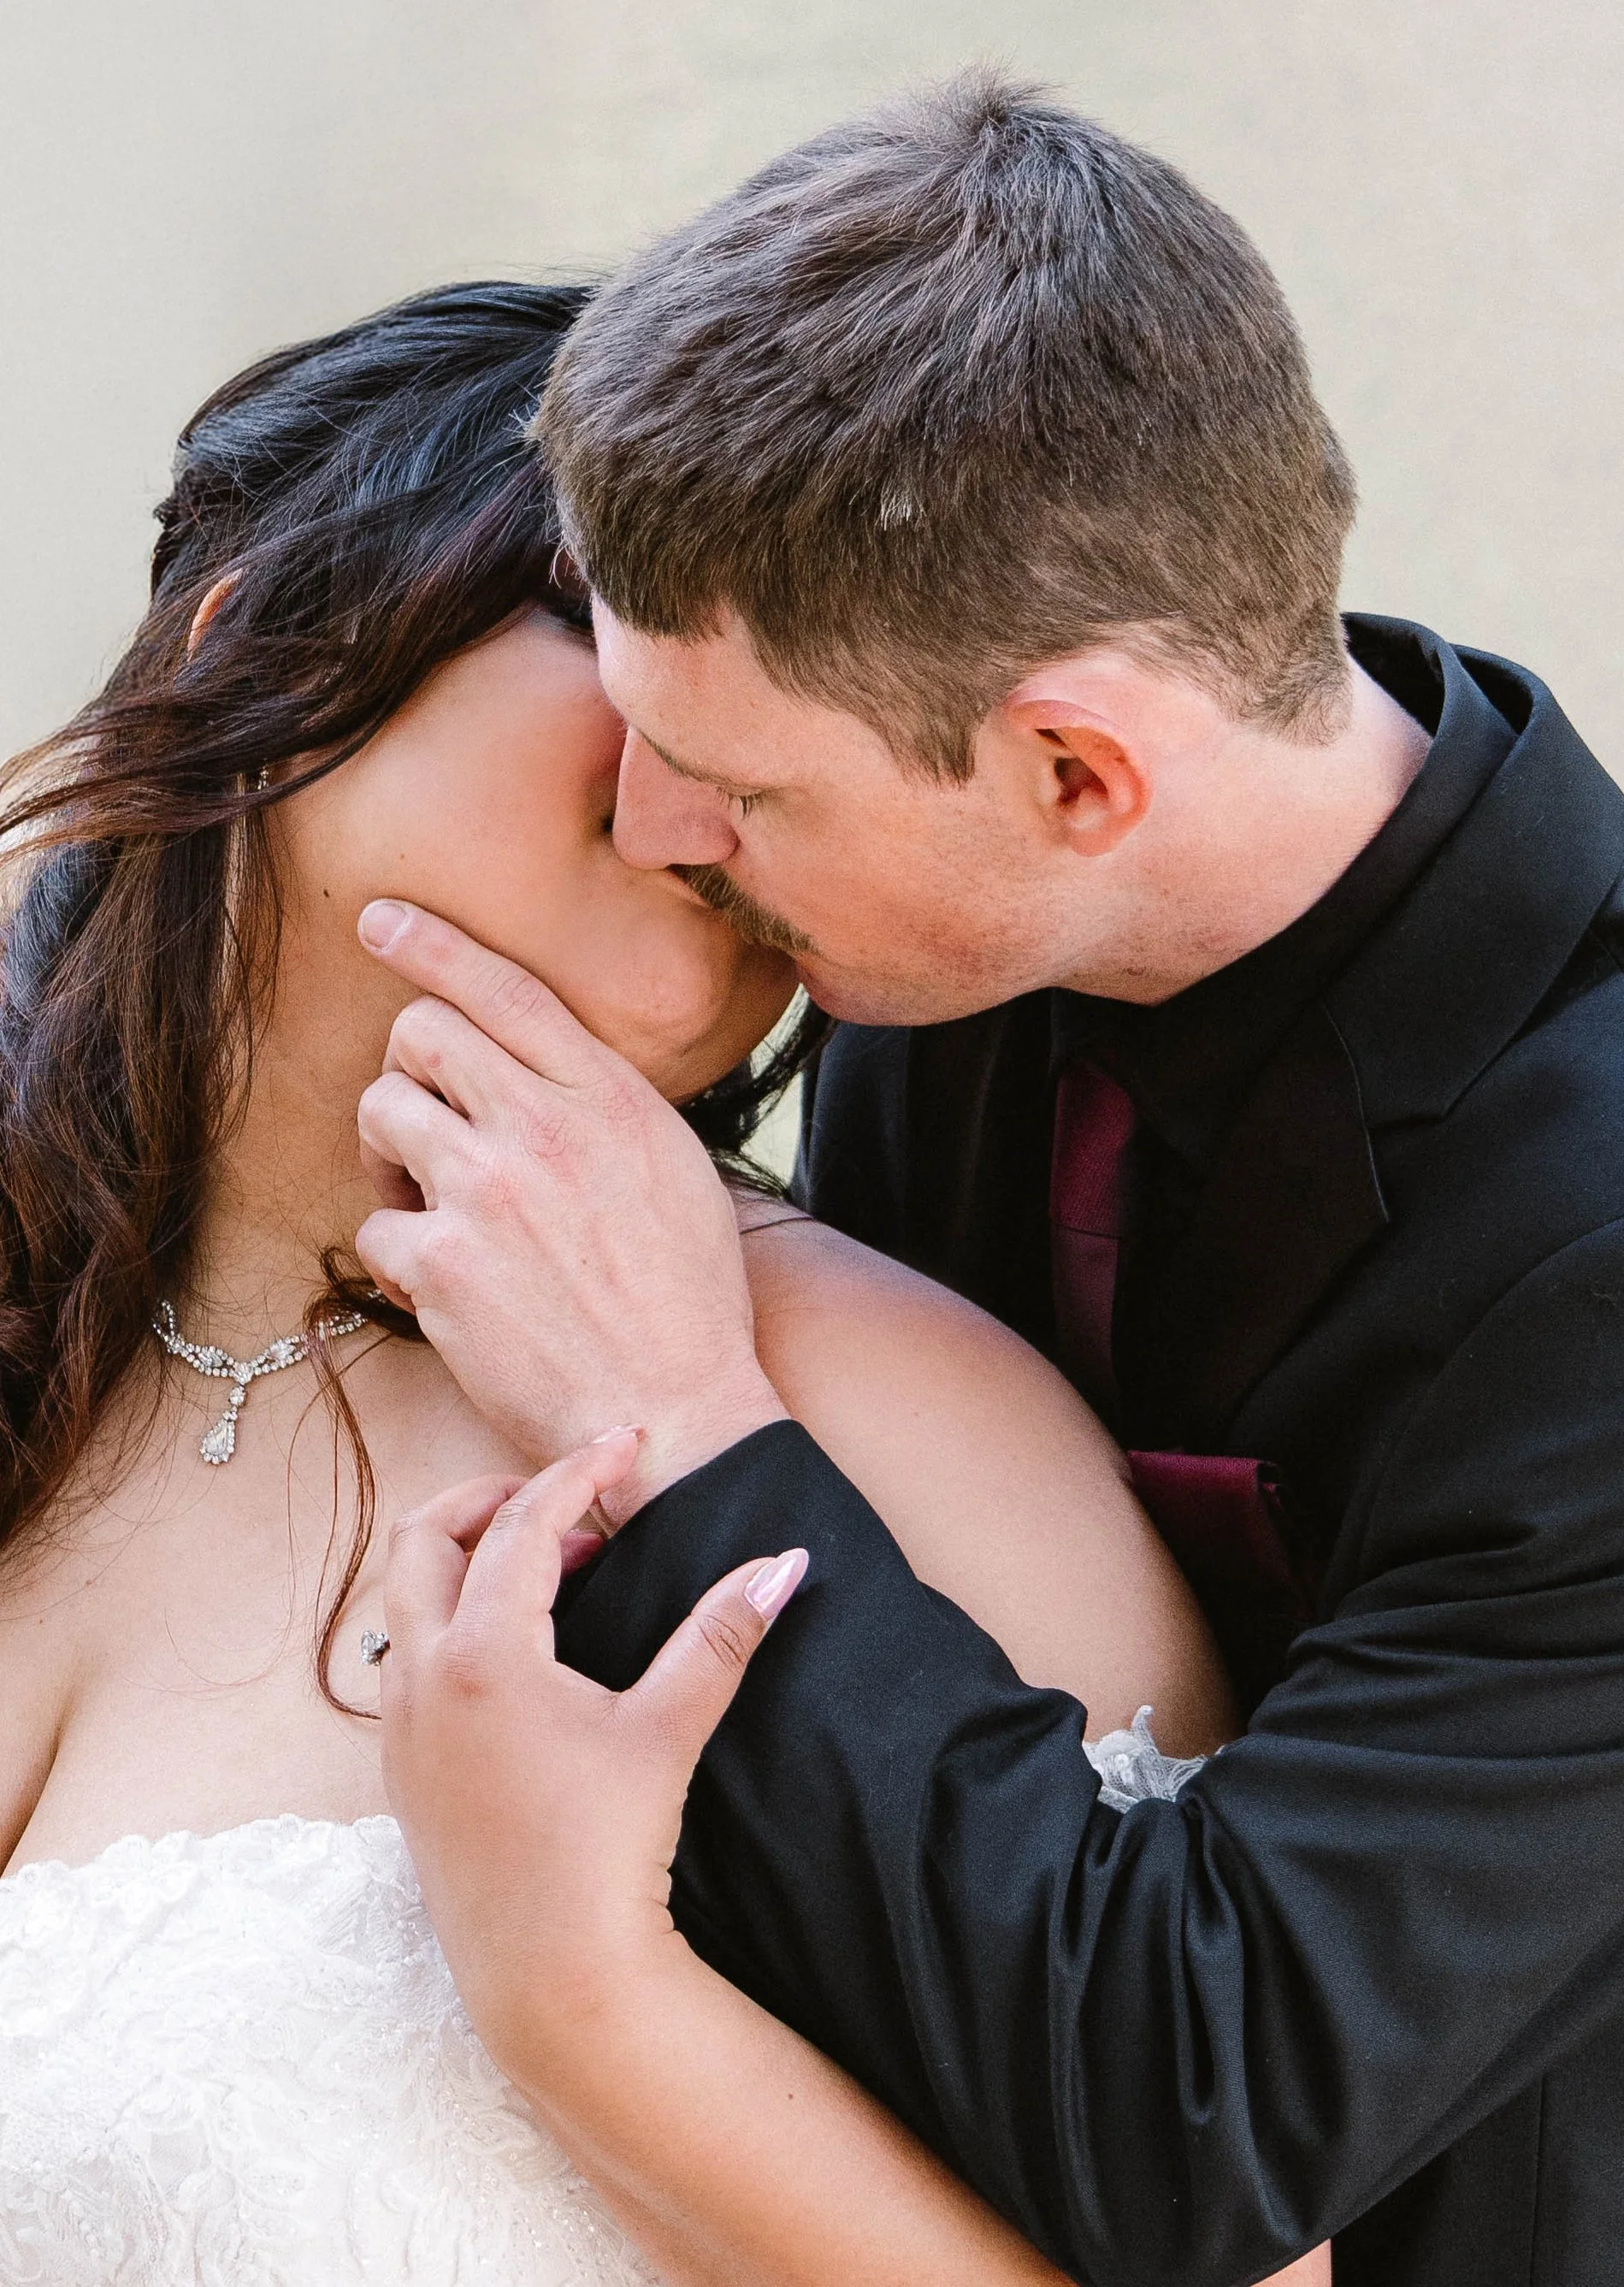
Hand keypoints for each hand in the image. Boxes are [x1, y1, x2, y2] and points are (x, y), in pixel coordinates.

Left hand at [353, 899, 787, 1519]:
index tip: (380, 920)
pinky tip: (444, 1287)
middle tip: (423, 1125)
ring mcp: (487, 1193)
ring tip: (433, 1207)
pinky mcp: (443, 1266)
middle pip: (419, 1035)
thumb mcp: (675, 1169)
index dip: (432, 943)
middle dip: (408, 1069)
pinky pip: (375, 1228)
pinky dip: (400, 1256)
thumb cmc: (684, 1301)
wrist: (673, 1412)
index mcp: (609, 1098)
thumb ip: (603, 1105)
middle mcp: (543, 1129)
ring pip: (382, 1113)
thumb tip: (537, 1068)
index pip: (505, 989)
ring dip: (391, 1158)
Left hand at [380, 1429, 807, 2079]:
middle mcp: (422, 1680)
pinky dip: (452, 1624)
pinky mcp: (402, 1772)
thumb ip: (723, 1633)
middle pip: (426, 1538)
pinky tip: (523, 1656)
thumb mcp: (671, 1729)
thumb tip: (787, 1560)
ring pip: (406, 1600)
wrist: (553, 1976)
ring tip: (553, 1574)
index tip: (621, 1443)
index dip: (577, 1471)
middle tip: (564, 1499)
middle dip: (490, 1499)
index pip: (522, 1523)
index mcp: (483, 1655)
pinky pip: (407, 1661)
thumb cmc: (610, 1852)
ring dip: (467, 1563)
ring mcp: (401, 1728)